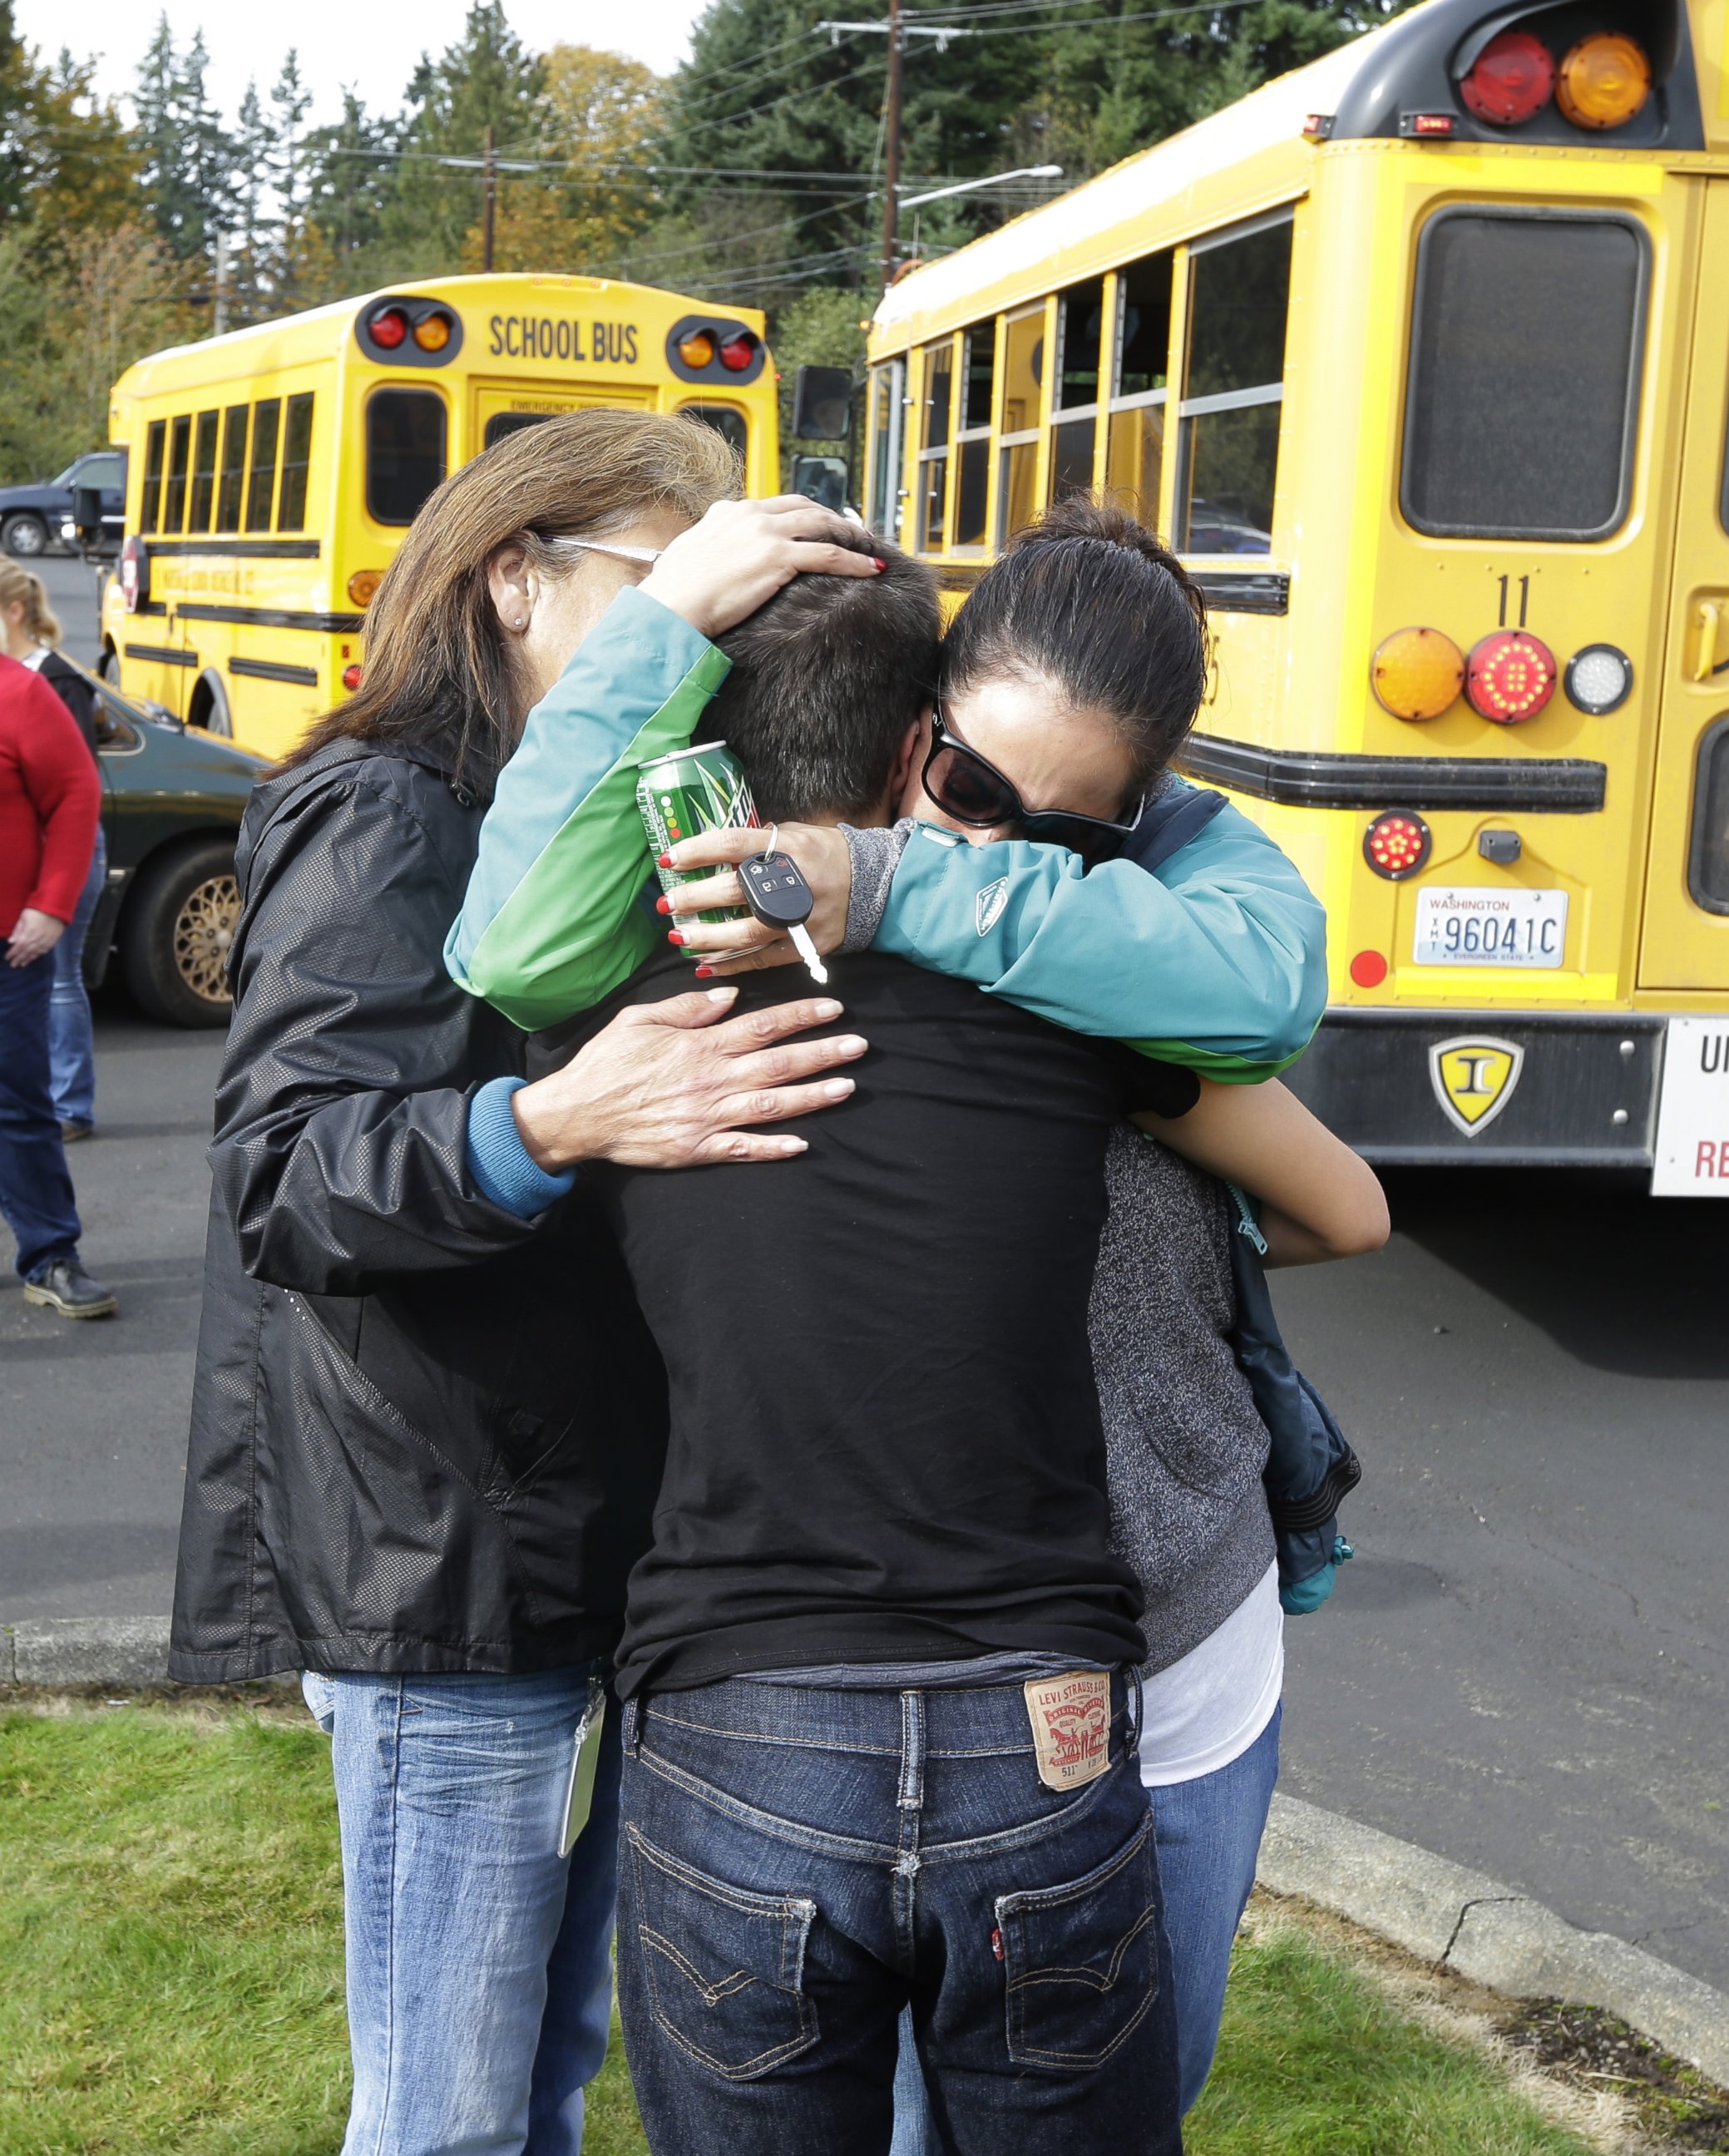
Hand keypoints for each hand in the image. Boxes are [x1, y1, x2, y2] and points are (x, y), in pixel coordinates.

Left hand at [6, 908, 65, 966]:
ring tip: (22, 964)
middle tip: (13, 965)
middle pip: (26, 951)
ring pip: (35, 952)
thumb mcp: (23, 917)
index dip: (13, 953)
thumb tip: (11, 942)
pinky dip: (38, 955)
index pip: (19, 946)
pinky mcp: (53, 940)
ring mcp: (46, 940)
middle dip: (19, 958)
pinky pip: (45, 950)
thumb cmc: (37, 910)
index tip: (7, 958)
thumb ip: (17, 930)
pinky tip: (34, 957)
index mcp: (28, 932)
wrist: (55, 908)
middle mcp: (37, 938)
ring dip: (28, 959)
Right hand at [510, 983, 866, 1169]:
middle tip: (860, 1045)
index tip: (834, 1008)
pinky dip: (773, 1148)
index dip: (802, 1016)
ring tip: (848, 1087)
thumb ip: (686, 1009)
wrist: (577, 1114)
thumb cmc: (606, 1063)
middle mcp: (712, 1079)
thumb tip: (729, 997)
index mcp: (701, 1045)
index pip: (763, 1025)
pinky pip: (743, 1149)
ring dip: (813, 1096)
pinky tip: (802, 1144)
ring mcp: (707, 1116)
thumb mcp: (639, 1019)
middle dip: (824, 1052)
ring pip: (772, 1105)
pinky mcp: (697, 1148)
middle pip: (779, 1063)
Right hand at [639, 497, 881, 637]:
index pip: (776, 504)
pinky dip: (855, 561)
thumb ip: (712, 548)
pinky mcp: (778, 558)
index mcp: (729, 511)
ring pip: (823, 525)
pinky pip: (830, 555)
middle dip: (834, 517)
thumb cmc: (674, 592)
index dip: (804, 512)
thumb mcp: (691, 556)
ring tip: (869, 547)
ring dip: (851, 534)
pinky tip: (871, 568)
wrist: (670, 607)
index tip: (819, 523)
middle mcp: (750, 514)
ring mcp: (766, 533)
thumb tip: (716, 558)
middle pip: (806, 507)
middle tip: (853, 532)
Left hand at [655, 824, 852, 975]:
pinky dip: (732, 964)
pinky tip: (706, 965)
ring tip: (679, 937)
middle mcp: (794, 883)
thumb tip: (709, 850)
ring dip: (707, 938)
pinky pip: (762, 960)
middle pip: (735, 892)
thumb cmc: (824, 855)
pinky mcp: (807, 945)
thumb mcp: (794, 834)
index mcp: (789, 847)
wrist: (873, 884)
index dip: (697, 851)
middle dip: (694, 899)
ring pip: (746, 933)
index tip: (669, 859)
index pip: (733, 845)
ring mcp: (801, 918)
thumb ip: (756, 843)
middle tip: (668, 903)